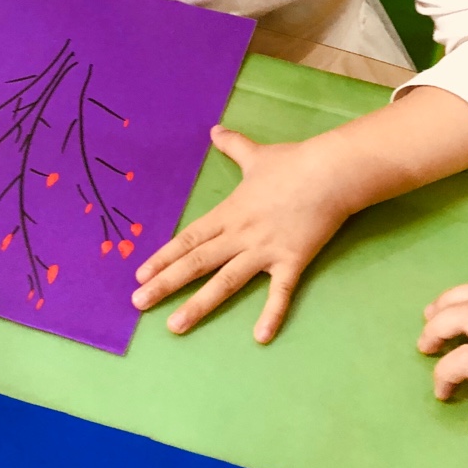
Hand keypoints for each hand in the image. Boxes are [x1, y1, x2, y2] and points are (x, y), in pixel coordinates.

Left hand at [131, 125, 352, 343]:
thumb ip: (233, 146)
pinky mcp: (292, 260)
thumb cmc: (292, 163)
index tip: (139, 275)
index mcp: (228, 212)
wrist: (330, 172)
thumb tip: (215, 130)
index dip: (162, 257)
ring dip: (198, 305)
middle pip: (196, 262)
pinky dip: (271, 315)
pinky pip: (280, 292)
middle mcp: (239, 234)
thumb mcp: (256, 155)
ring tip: (175, 325)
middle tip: (138, 303)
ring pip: (225, 281)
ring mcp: (264, 250)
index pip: (188, 239)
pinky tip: (260, 338)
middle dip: (165, 283)